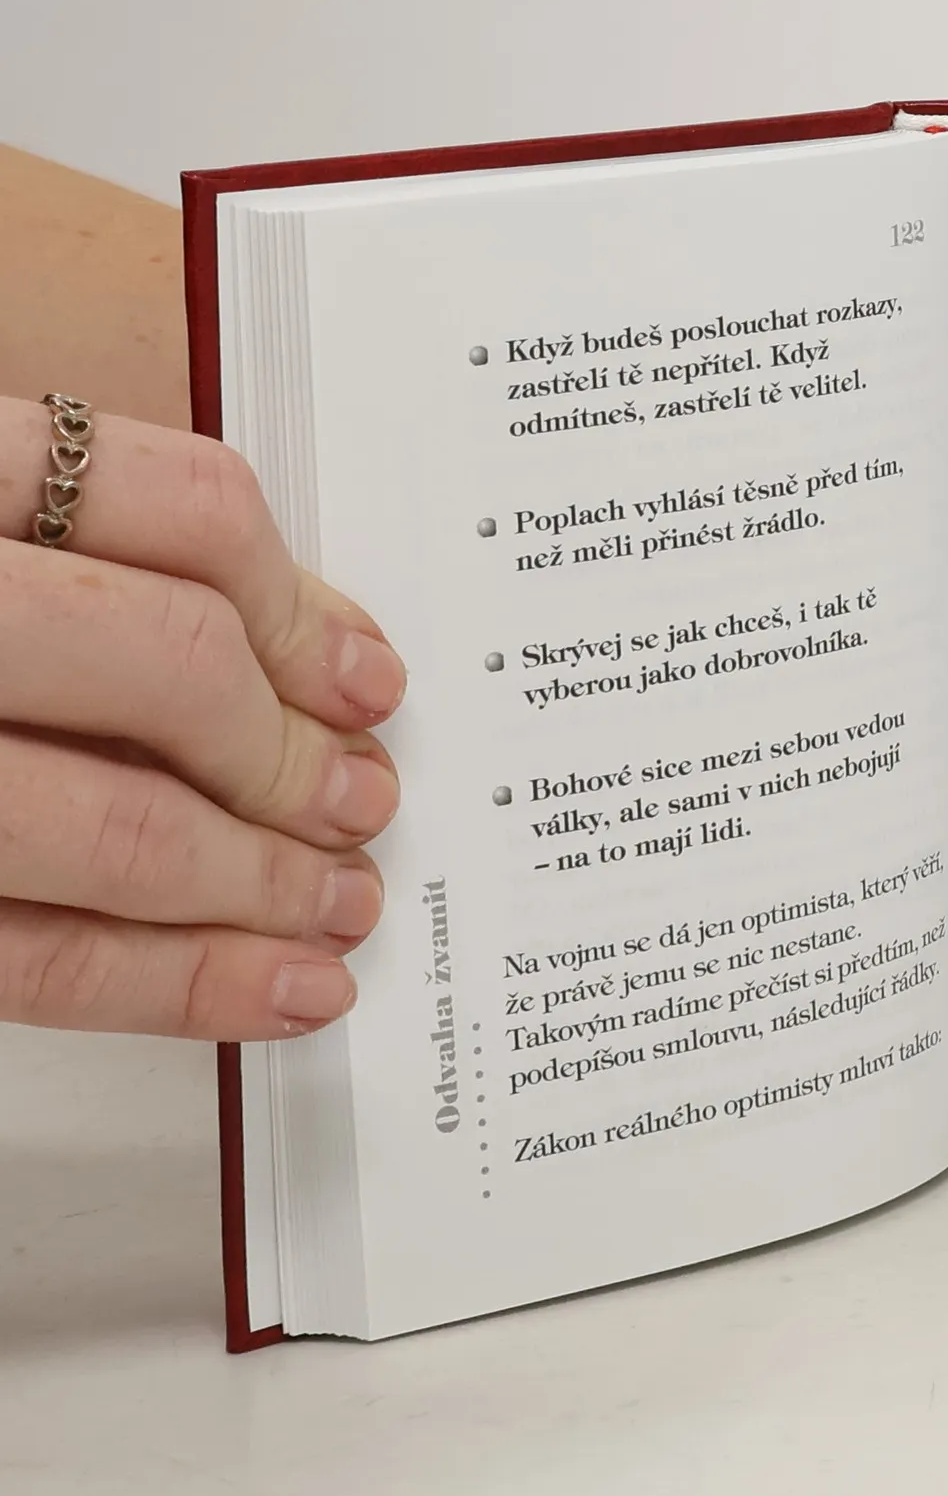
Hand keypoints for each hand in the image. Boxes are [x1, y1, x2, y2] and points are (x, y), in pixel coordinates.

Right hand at [0, 396, 404, 1038]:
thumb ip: (85, 552)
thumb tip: (307, 646)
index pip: (175, 506)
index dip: (302, 603)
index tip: (365, 675)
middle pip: (164, 665)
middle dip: (290, 754)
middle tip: (360, 800)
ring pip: (115, 830)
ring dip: (261, 883)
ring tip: (338, 904)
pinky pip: (34, 960)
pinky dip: (179, 984)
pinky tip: (274, 989)